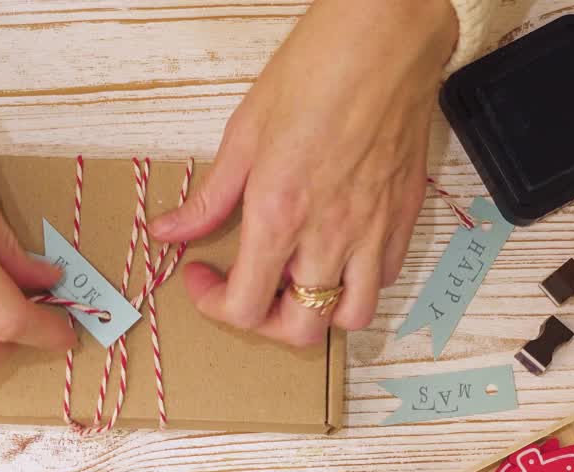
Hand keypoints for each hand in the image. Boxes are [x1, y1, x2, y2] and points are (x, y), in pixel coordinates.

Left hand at [150, 0, 458, 345]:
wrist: (385, 40)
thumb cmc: (316, 72)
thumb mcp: (244, 133)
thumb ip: (208, 197)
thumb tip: (169, 231)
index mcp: (280, 215)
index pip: (244, 307)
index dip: (212, 304)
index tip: (200, 276)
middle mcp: (330, 236)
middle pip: (299, 329)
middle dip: (263, 322)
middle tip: (246, 289)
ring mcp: (374, 232)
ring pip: (350, 317)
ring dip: (317, 313)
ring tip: (295, 281)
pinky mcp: (404, 218)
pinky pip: (384, 280)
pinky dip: (356, 285)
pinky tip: (334, 254)